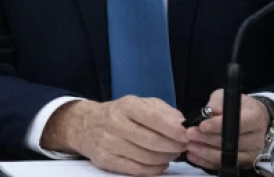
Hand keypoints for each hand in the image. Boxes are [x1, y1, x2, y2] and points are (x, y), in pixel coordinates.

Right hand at [41, 97, 187, 175]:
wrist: (86, 125)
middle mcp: (115, 124)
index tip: (187, 135)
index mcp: (126, 106)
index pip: (154, 118)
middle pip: (152, 141)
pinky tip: (159, 163)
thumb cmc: (119, 113)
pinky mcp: (106, 160)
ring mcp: (109, 143)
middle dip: (173, 147)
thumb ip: (162, 111)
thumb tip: (182, 123)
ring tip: (171, 154)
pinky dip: (154, 169)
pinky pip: (137, 170)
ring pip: (146, 158)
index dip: (174, 129)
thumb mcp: (139, 103)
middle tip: (182, 147)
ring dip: (165, 158)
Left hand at [186, 90, 269, 168]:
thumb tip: (209, 111)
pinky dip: (206, 161)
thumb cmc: (238, 106)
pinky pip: (223, 164)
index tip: (202, 125)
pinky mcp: (243, 163)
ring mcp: (251, 153)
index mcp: (255, 118)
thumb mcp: (226, 97)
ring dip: (205, 152)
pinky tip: (193, 155)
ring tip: (189, 145)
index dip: (219, 125)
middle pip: (232, 142)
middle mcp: (257, 138)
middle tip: (190, 134)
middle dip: (208, 139)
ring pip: (227, 156)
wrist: (252, 119)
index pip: (239, 123)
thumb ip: (217, 103)